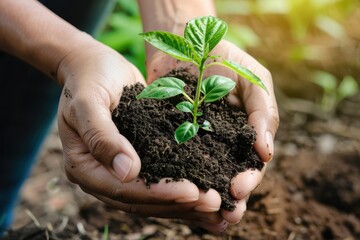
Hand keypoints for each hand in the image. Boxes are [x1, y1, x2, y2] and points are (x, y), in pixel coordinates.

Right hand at [56, 41, 226, 231]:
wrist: (92, 65)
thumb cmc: (88, 78)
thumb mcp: (88, 102)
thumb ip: (102, 137)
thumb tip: (127, 172)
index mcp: (84, 167)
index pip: (123, 190)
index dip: (158, 193)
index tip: (191, 191)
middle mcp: (103, 174)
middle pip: (142, 200)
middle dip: (178, 202)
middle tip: (214, 202)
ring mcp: (121, 169)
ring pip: (154, 195)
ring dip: (185, 202)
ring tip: (218, 205)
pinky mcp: (139, 157)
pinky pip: (161, 175)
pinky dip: (183, 184)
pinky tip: (208, 189)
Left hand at [146, 40, 278, 230]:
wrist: (188, 44)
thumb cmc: (227, 60)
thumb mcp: (255, 81)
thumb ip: (264, 113)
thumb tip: (266, 153)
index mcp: (244, 135)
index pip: (251, 165)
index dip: (248, 179)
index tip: (238, 189)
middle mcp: (221, 144)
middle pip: (227, 177)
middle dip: (228, 198)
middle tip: (225, 215)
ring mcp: (196, 142)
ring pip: (202, 175)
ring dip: (204, 196)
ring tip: (204, 215)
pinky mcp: (173, 137)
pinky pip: (175, 159)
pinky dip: (177, 176)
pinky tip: (173, 191)